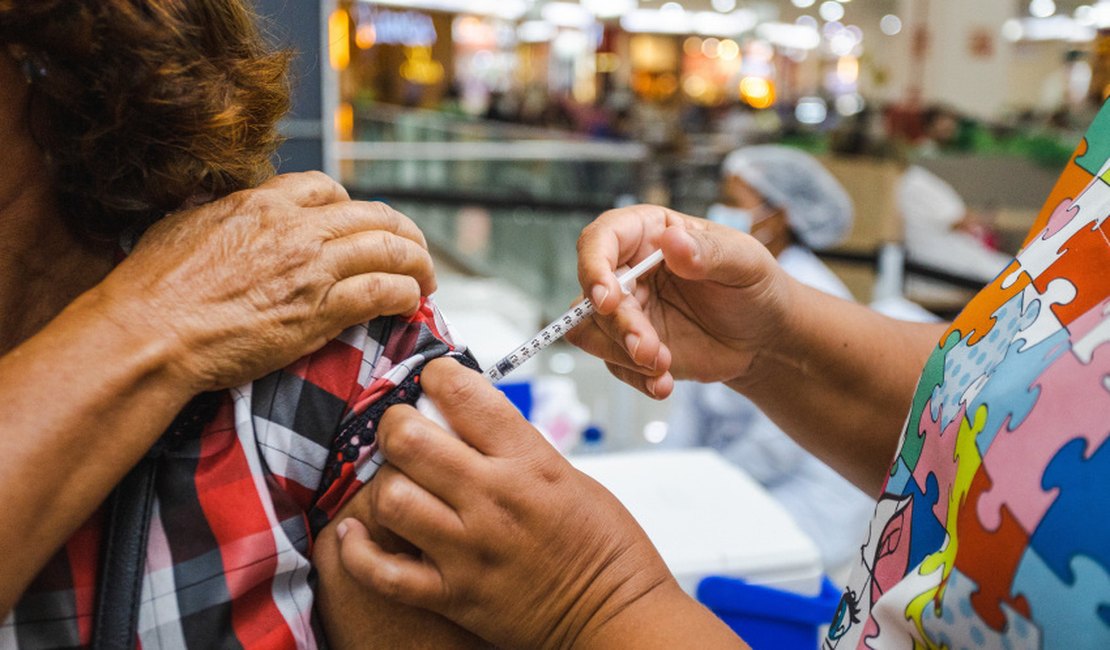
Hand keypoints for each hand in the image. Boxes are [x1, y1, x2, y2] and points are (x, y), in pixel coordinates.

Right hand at [90, 171, 434, 391]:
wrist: (151, 334)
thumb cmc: (153, 288)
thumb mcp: (181, 224)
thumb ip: (214, 211)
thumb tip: (217, 205)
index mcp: (260, 202)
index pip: (325, 187)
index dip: (352, 204)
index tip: (361, 221)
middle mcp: (293, 228)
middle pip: (371, 215)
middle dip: (403, 231)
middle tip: (416, 249)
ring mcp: (310, 268)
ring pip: (387, 250)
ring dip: (418, 262)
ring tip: (428, 277)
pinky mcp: (320, 311)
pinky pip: (382, 292)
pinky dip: (406, 293)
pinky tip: (413, 301)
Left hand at [334, 358, 678, 648]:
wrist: (616, 613)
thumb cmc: (603, 544)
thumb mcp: (568, 475)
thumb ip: (513, 449)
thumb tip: (464, 423)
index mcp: (529, 461)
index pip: (464, 394)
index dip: (436, 375)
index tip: (432, 379)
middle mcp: (494, 499)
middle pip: (409, 439)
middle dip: (395, 424)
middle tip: (400, 429)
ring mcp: (469, 549)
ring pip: (391, 498)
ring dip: (383, 486)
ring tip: (394, 485)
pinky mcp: (453, 595)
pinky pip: (382, 571)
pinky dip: (359, 550)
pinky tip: (356, 532)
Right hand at [569, 204, 788, 398]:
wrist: (762, 336)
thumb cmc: (754, 286)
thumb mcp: (744, 262)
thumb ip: (709, 251)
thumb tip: (672, 240)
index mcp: (649, 234)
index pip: (601, 239)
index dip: (593, 266)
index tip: (607, 298)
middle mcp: (628, 269)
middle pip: (592, 293)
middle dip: (619, 325)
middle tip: (649, 350)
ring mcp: (627, 309)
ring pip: (591, 331)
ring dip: (621, 354)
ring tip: (662, 366)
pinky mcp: (630, 345)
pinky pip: (612, 363)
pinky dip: (635, 378)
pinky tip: (664, 383)